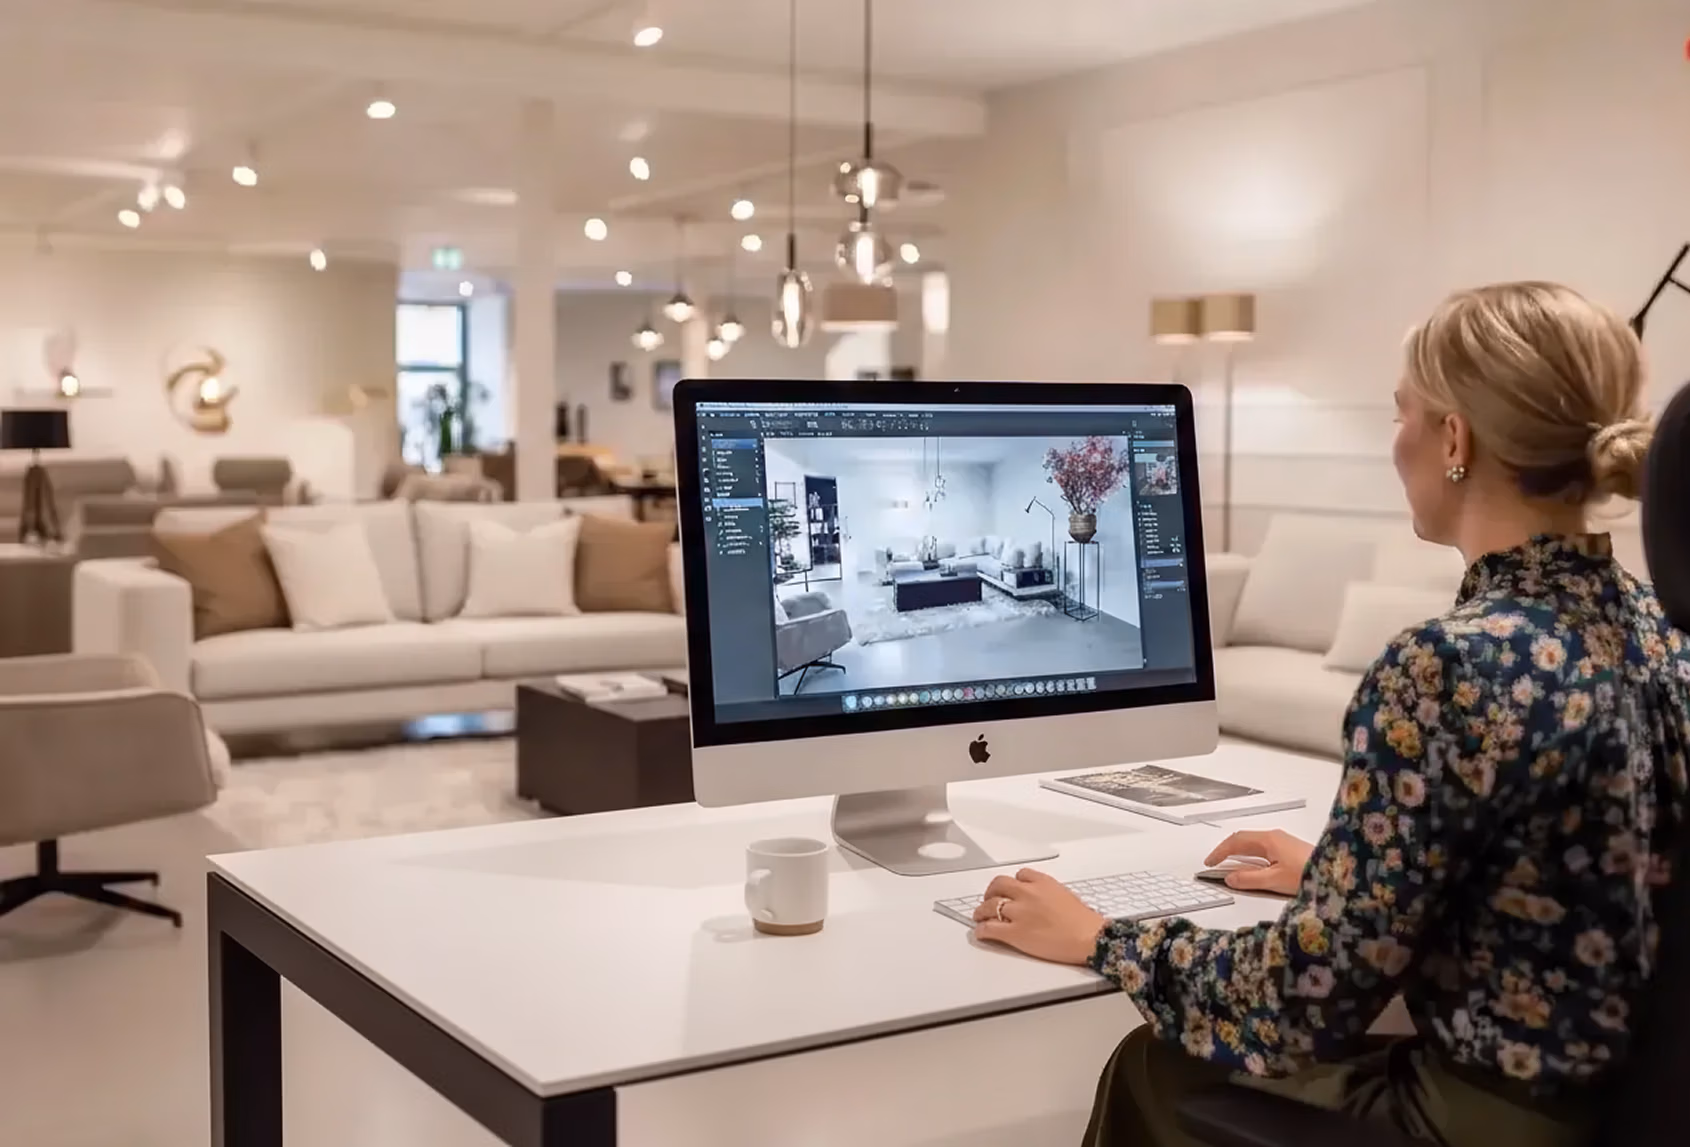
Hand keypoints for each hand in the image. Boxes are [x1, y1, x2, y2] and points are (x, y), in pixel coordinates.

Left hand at [971, 869, 1106, 964]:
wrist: (1089, 938)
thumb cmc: (1085, 922)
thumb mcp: (1067, 896)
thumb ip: (1050, 894)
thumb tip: (1043, 901)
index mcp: (1042, 883)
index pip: (1020, 875)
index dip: (1012, 883)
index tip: (1009, 889)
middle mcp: (1027, 893)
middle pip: (998, 885)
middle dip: (991, 892)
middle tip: (988, 899)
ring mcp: (1019, 912)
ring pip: (989, 906)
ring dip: (981, 911)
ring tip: (979, 916)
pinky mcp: (1015, 932)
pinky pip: (989, 928)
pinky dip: (982, 930)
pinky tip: (981, 932)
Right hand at [1204, 829, 1314, 896]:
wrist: (1338, 874)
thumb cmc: (1307, 874)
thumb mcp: (1274, 880)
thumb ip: (1249, 879)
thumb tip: (1228, 878)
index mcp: (1268, 839)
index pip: (1236, 841)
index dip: (1220, 851)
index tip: (1209, 863)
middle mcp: (1275, 836)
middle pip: (1244, 839)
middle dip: (1227, 851)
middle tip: (1215, 863)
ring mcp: (1284, 842)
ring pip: (1255, 844)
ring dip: (1240, 854)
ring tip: (1230, 866)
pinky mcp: (1291, 850)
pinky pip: (1264, 850)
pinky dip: (1251, 857)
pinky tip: (1253, 867)